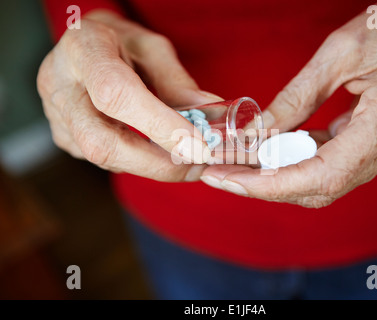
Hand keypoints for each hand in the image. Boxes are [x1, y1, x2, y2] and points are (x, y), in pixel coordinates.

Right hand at [37, 10, 220, 181]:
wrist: (83, 48)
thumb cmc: (120, 43)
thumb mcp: (152, 48)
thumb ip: (177, 81)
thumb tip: (209, 113)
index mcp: (82, 49)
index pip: (116, 94)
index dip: (159, 125)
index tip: (197, 145)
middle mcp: (59, 85)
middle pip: (102, 142)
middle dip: (156, 163)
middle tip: (196, 166)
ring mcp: (56, 116)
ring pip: (104, 158)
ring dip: (152, 166)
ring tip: (186, 160)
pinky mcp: (63, 137)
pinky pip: (104, 160)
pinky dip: (139, 163)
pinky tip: (159, 153)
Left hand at [201, 0, 376, 206]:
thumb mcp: (339, 52)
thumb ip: (297, 97)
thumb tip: (258, 132)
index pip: (324, 175)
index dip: (273, 185)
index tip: (232, 181)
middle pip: (323, 187)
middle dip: (267, 185)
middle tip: (224, 174)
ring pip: (328, 180)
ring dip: (282, 174)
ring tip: (240, 163)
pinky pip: (338, 163)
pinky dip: (303, 160)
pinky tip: (275, 149)